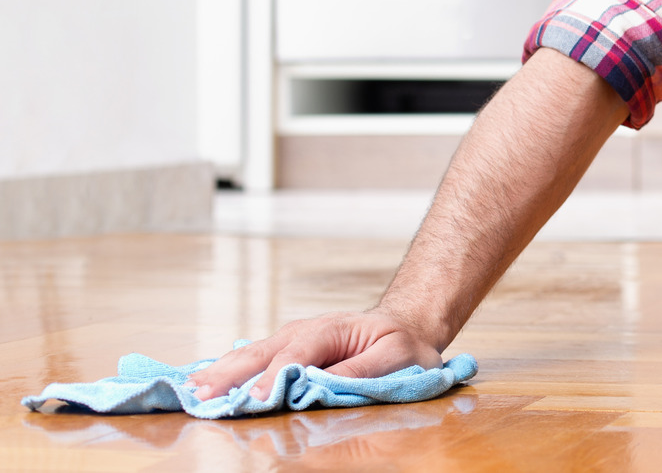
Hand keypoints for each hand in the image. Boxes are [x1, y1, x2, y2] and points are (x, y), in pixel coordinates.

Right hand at [185, 310, 444, 399]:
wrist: (405, 325)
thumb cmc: (402, 344)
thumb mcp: (393, 357)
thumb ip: (358, 371)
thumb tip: (316, 384)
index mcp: (330, 329)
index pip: (295, 354)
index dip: (273, 378)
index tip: (255, 400)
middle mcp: (304, 330)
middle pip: (262, 352)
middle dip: (231, 374)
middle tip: (202, 396)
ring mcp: (292, 337)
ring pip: (251, 353)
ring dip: (221, 371)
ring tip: (192, 390)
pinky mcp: (286, 349)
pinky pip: (253, 358)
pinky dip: (228, 369)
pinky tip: (204, 381)